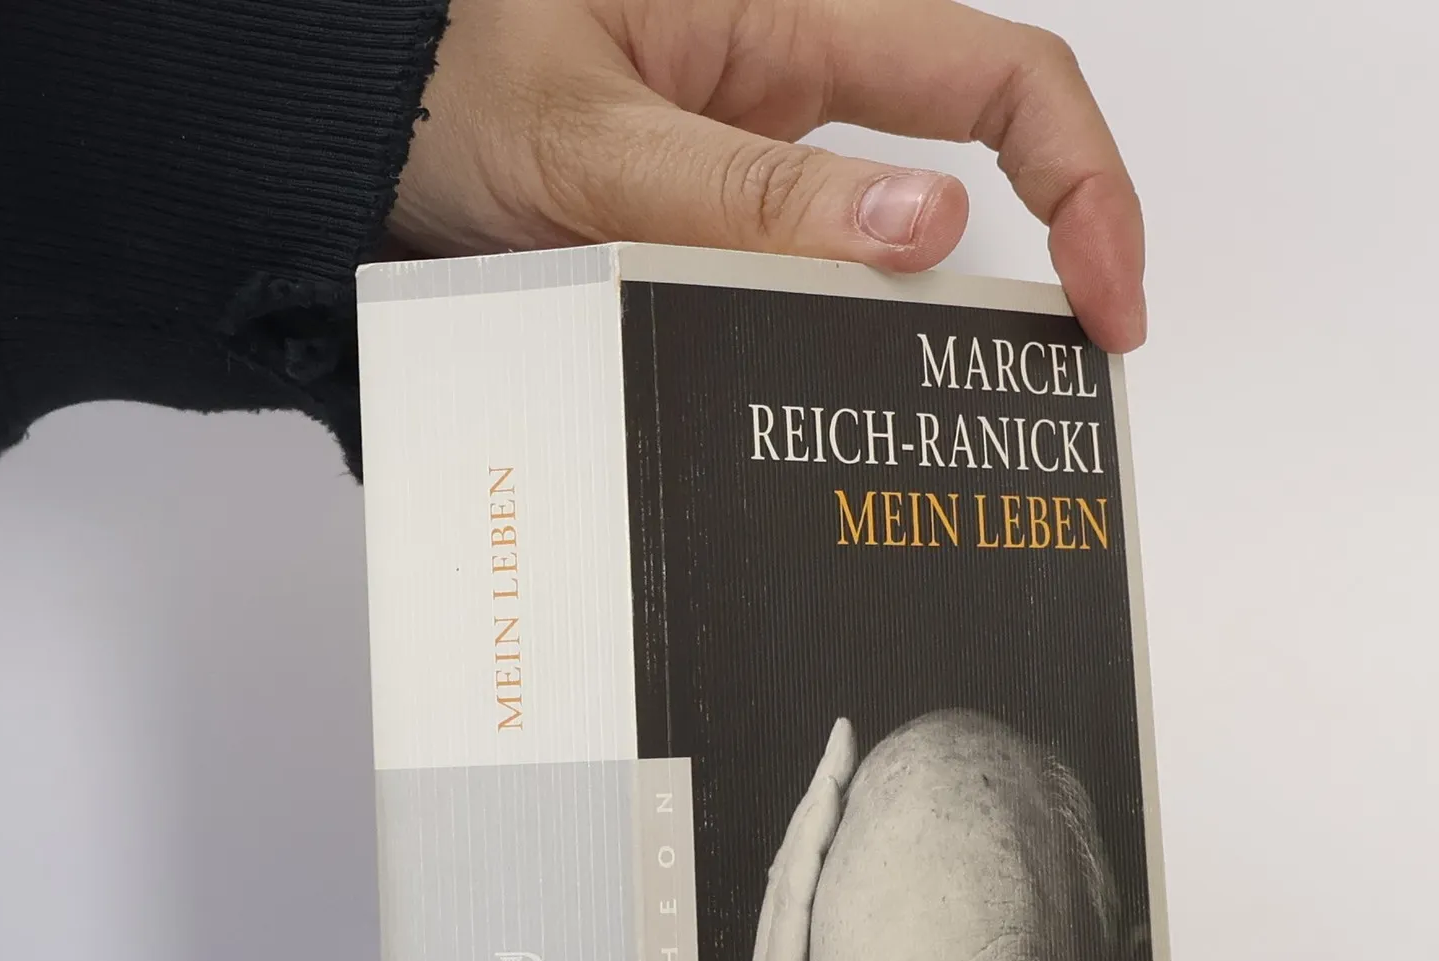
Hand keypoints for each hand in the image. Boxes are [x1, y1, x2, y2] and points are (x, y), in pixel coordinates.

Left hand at [391, 0, 1144, 350]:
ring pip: (888, 241)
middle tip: (1035, 408)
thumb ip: (747, 197)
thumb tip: (928, 230)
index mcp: (784, 12)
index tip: (1107, 308)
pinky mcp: (711, 217)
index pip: (1003, 77)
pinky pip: (804, 280)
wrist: (330, 125)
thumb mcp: (590, 148)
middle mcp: (788, 74)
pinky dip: (828, 348)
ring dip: (918, 333)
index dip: (1089, 183)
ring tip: (923, 440)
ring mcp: (753, 153)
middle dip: (1031, 273)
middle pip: (977, 155)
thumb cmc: (429, 87)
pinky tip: (820, 417)